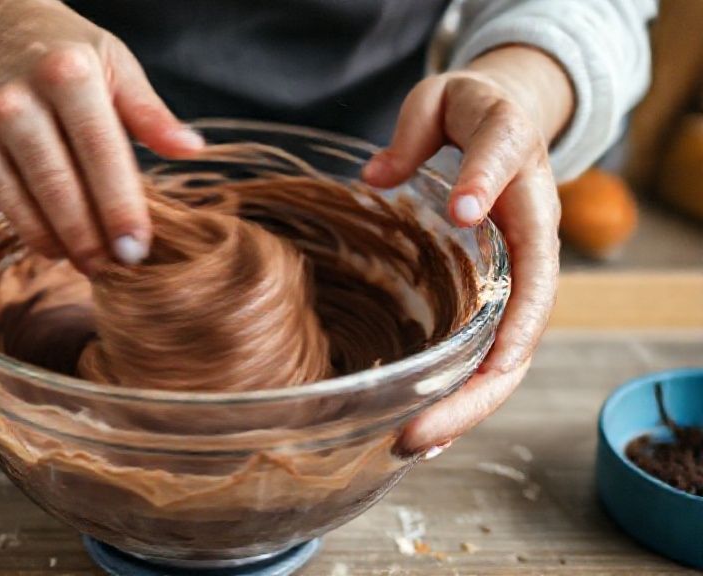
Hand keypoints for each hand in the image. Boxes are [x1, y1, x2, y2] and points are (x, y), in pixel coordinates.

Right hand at [0, 0, 203, 274]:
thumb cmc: (68, 56)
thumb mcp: (116, 66)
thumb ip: (150, 114)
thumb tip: (191, 150)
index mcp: (68, 74)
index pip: (100, 151)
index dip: (119, 205)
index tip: (138, 248)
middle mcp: (21, 99)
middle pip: (62, 185)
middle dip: (93, 238)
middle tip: (120, 270)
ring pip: (32, 203)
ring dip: (67, 244)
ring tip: (97, 267)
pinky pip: (7, 208)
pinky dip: (37, 235)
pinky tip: (62, 248)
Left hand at [362, 47, 572, 454]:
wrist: (508, 120)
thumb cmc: (471, 111)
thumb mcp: (443, 100)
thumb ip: (415, 132)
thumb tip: (376, 177)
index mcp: (521, 169)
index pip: (513, 179)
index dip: (491, 190)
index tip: (471, 211)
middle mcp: (531, 232)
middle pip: (524, 314)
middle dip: (479, 377)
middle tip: (422, 423)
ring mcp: (519, 271)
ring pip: (511, 353)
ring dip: (467, 405)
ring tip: (415, 443)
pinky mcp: (499, 293)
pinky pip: (490, 352)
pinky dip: (463, 396)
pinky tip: (425, 432)